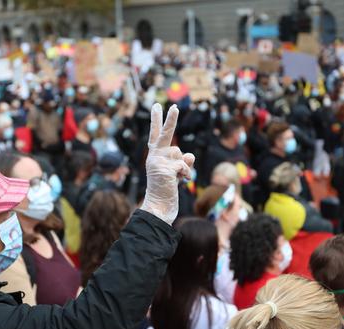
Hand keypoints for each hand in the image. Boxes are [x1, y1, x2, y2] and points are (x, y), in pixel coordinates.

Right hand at [140, 104, 194, 224]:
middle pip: (164, 134)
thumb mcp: (175, 174)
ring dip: (183, 167)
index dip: (157, 121)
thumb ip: (182, 162)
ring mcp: (157, 162)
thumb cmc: (166, 192)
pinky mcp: (164, 169)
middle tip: (175, 106)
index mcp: (155, 157)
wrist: (157, 208)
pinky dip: (186, 174)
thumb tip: (190, 155)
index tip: (157, 106)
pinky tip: (180, 183)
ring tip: (176, 180)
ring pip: (180, 154)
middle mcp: (154, 157)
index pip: (156, 136)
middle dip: (170, 120)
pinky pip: (184, 165)